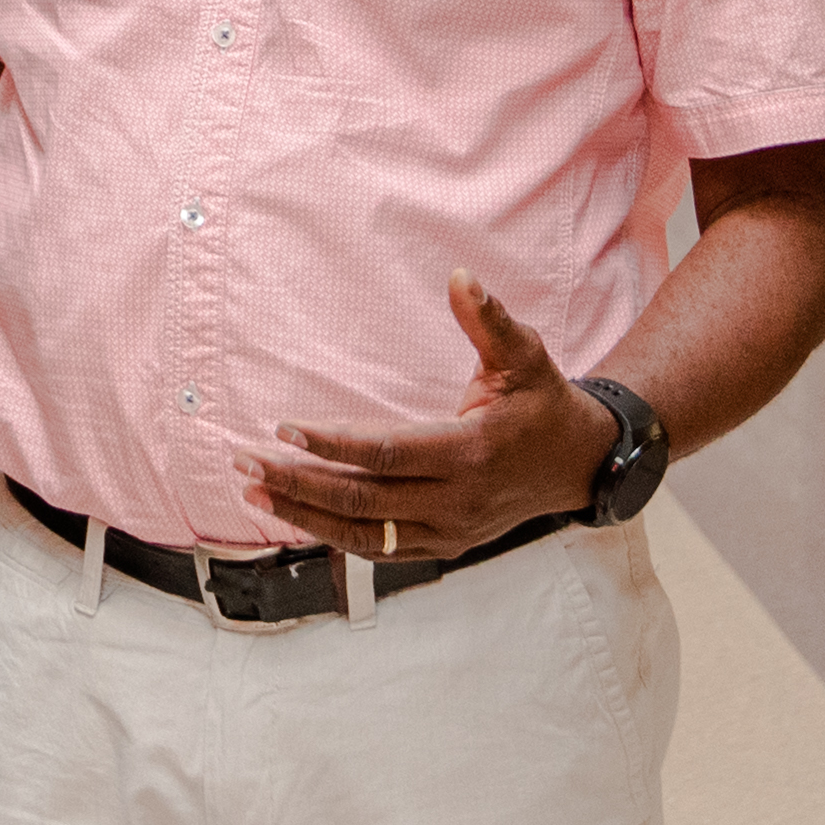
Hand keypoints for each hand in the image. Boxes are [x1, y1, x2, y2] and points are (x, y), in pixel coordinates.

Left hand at [231, 273, 606, 567]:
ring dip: (303, 513)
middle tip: (244, 461)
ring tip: (254, 489)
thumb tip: (461, 277)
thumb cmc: (543, 404)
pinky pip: (378, 547)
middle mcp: (456, 501)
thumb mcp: (525, 357)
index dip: (332, 444)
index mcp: (470, 453)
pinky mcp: (442, 545)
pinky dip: (333, 533)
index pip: (386, 454)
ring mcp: (448, 531)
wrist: (579, 464)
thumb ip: (490, 320)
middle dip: (297, 482)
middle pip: (362, 500)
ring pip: (363, 534)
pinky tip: (294, 512)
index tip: (284, 427)